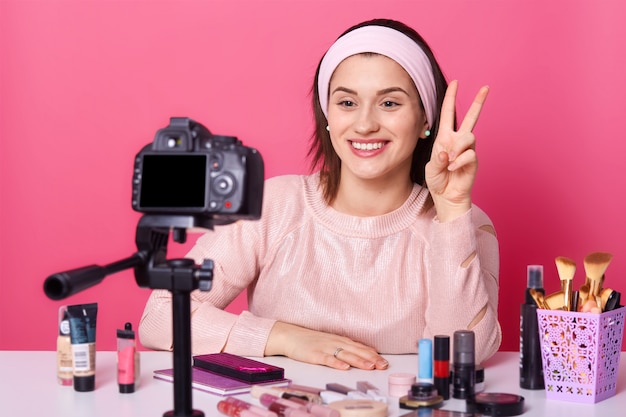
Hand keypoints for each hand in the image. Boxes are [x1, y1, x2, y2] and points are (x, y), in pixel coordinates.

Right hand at [265, 321, 388, 369]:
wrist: (291, 335)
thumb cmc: (312, 340)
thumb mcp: (333, 341)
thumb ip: (349, 346)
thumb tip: (368, 351)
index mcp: (341, 340)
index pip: (360, 347)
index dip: (373, 355)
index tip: (385, 361)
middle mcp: (336, 343)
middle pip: (356, 351)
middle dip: (371, 359)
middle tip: (383, 365)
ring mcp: (326, 348)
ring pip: (345, 354)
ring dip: (359, 360)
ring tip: (370, 367)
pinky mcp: (315, 354)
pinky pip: (327, 359)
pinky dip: (337, 363)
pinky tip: (344, 367)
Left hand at [425, 80, 488, 221]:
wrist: (446, 197)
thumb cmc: (438, 180)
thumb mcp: (431, 168)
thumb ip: (438, 159)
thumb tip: (448, 152)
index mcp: (444, 138)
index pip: (448, 114)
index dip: (451, 99)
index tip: (455, 83)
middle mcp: (458, 141)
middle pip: (470, 118)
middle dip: (478, 102)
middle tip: (486, 88)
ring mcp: (467, 150)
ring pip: (468, 136)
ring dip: (457, 148)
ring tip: (450, 161)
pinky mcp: (474, 160)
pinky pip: (469, 153)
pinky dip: (459, 161)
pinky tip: (453, 168)